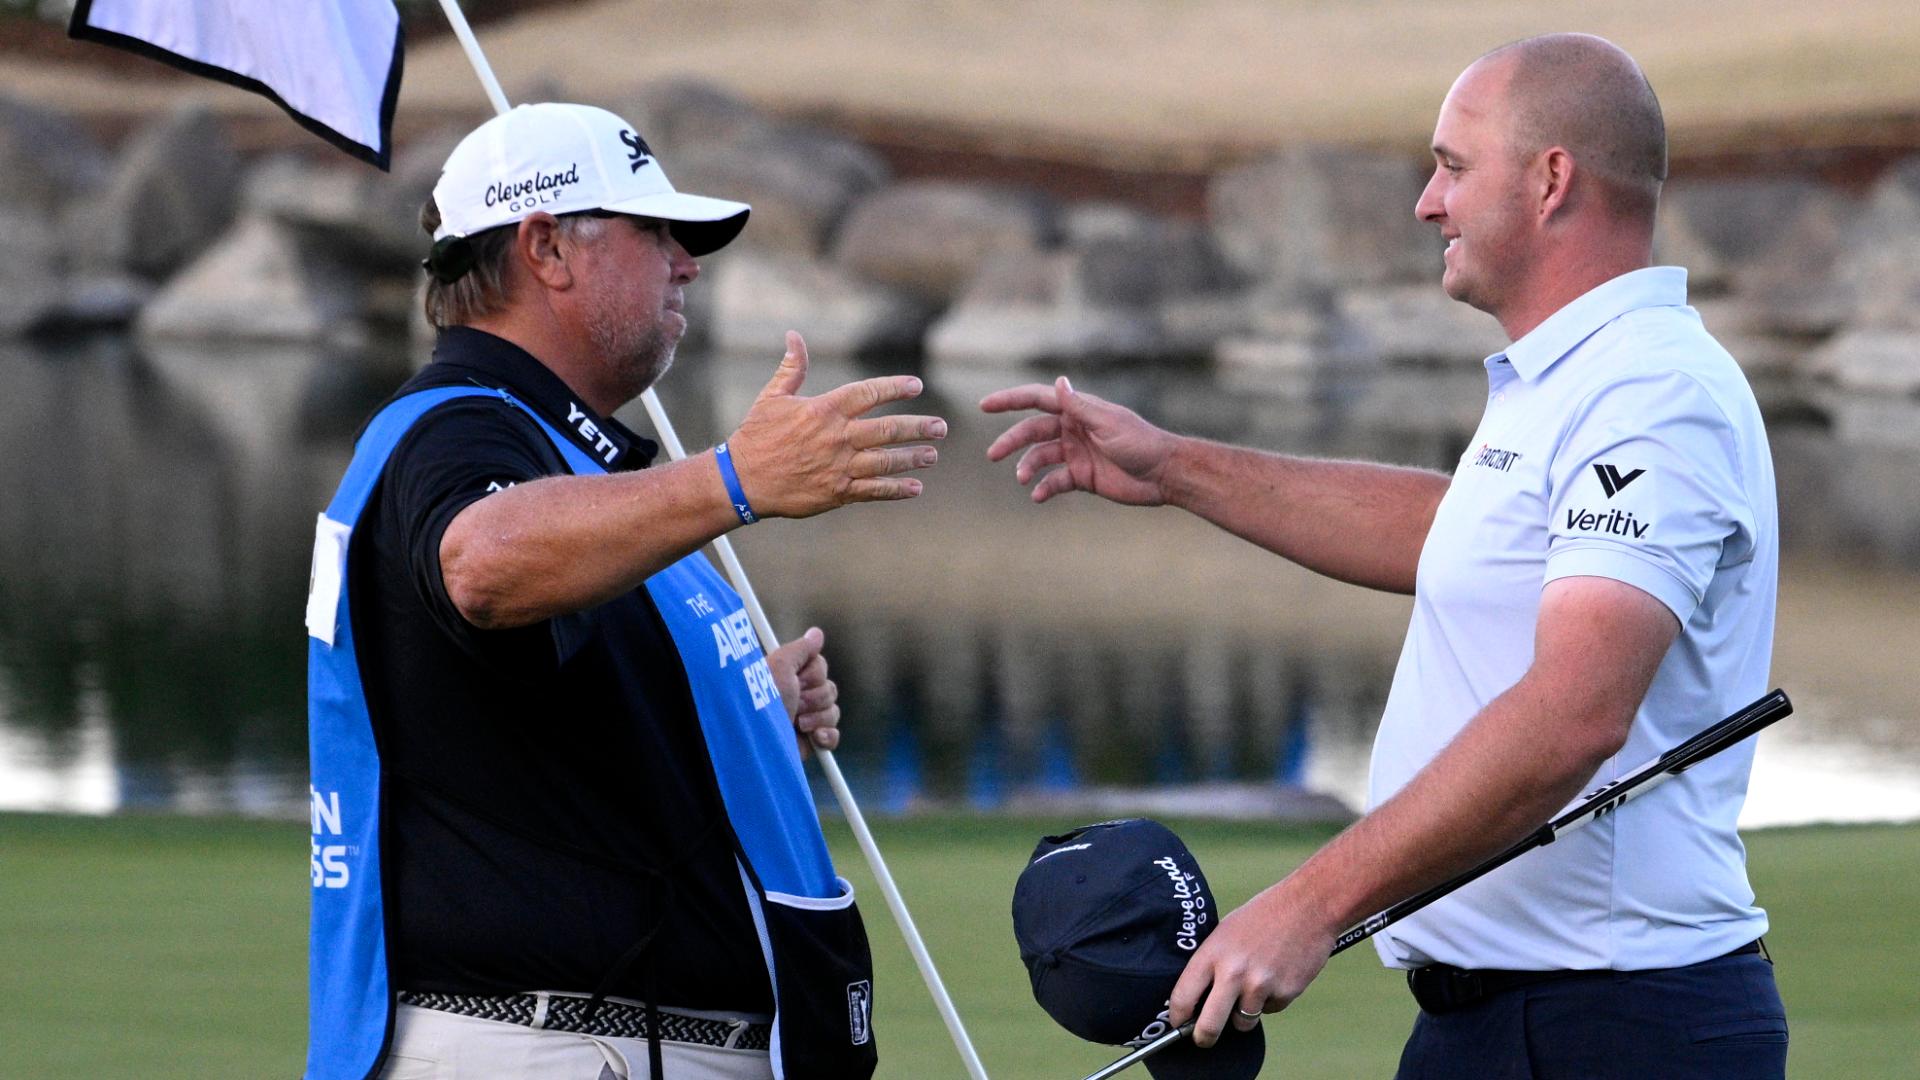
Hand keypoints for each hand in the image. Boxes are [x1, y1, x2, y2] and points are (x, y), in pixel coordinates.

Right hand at [726, 332, 944, 517]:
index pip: (868, 393)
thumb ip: (792, 368)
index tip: (916, 386)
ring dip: (913, 457)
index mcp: (824, 410)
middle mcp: (837, 437)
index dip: (894, 388)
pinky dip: (896, 489)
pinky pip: (873, 490)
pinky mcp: (837, 492)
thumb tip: (794, 335)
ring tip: (932, 454)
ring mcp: (839, 466)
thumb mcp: (772, 397)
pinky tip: (915, 487)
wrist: (742, 480)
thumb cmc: (756, 436)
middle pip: (886, 429)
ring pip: (885, 461)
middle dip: (917, 427)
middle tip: (941, 427)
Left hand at [766, 626, 839, 753]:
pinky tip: (813, 737)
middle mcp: (797, 697)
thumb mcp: (780, 665)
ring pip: (833, 711)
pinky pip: (833, 735)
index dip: (813, 673)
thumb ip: (800, 649)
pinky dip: (826, 736)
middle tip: (795, 702)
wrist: (758, 740)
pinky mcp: (810, 742)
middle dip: (814, 697)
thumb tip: (816, 633)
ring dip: (817, 716)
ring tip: (797, 722)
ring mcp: (805, 721)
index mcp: (789, 678)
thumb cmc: (763, 699)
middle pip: (830, 689)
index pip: (820, 667)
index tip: (797, 679)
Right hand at [980, 376, 1180, 504]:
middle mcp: (1073, 429)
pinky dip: (1043, 488)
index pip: (1037, 400)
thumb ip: (1079, 406)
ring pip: (1040, 457)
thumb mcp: (1108, 423)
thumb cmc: (1140, 442)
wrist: (1163, 474)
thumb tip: (1057, 381)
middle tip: (993, 455)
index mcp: (1078, 410)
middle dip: (1011, 441)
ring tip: (1021, 478)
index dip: (1010, 400)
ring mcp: (1076, 453)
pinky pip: (1055, 481)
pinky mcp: (1081, 476)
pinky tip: (1038, 495)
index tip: (984, 405)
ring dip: (1027, 467)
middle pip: (1032, 431)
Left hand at [1167, 880, 1334, 1047]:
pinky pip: (1270, 1010)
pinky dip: (1270, 1000)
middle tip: (1203, 1039)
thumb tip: (1199, 997)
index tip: (1178, 1023)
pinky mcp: (1285, 993)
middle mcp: (1233, 972)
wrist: (1309, 906)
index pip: (1182, 996)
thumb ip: (1212, 963)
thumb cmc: (1264, 915)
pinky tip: (1277, 975)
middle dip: (1203, 1037)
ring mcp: (1260, 985)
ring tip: (1254, 985)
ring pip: (1242, 1022)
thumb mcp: (1226, 931)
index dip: (1177, 1016)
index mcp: (1213, 952)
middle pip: (1209, 1025)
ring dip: (1244, 1014)